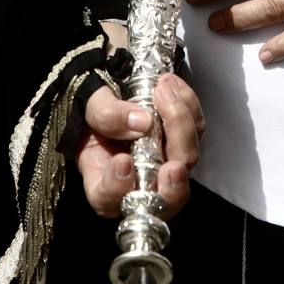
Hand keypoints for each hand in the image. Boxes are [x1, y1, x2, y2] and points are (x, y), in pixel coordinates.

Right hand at [75, 23, 204, 218]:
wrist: (113, 84)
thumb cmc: (93, 103)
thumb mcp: (87, 103)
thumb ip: (106, 114)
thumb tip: (141, 122)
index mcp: (104, 180)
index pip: (109, 200)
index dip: (117, 188)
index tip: (121, 160)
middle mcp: (139, 179)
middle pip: (164, 196)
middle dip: (174, 184)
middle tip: (173, 166)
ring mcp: (166, 162)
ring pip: (186, 158)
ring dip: (180, 122)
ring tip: (162, 87)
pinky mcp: (184, 141)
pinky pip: (195, 128)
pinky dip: (187, 104)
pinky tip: (169, 84)